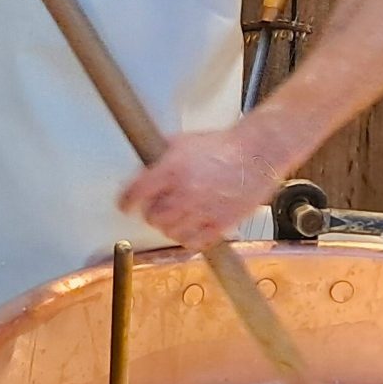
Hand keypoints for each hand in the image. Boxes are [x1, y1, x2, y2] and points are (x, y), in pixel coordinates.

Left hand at [118, 114, 304, 248]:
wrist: (257, 153)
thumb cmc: (224, 146)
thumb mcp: (183, 142)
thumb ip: (160, 156)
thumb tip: (144, 166)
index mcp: (171, 169)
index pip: (136, 193)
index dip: (126, 201)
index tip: (125, 205)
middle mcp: (184, 192)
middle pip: (152, 217)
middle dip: (151, 213)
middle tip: (157, 207)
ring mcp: (202, 210)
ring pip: (170, 232)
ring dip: (169, 226)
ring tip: (176, 217)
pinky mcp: (220, 224)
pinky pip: (194, 242)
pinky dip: (189, 238)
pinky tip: (191, 228)